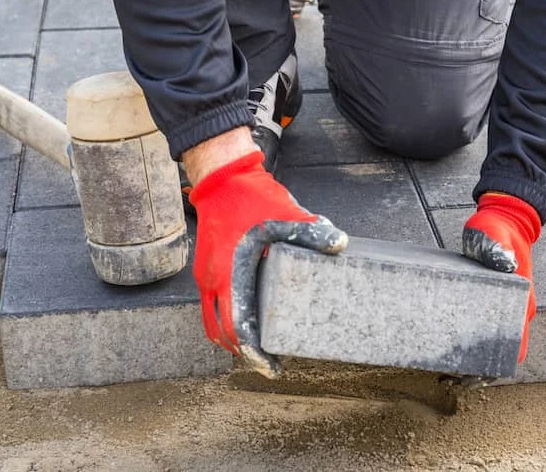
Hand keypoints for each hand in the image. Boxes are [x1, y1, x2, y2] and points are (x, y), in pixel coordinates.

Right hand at [189, 150, 347, 377]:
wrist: (221, 178)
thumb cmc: (251, 198)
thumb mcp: (285, 214)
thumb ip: (312, 232)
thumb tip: (341, 244)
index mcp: (231, 274)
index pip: (238, 327)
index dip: (253, 353)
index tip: (270, 366)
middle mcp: (212, 280)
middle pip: (221, 333)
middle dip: (244, 352)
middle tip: (269, 361)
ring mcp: (204, 276)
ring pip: (211, 322)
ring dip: (232, 338)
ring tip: (257, 345)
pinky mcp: (204, 268)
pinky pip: (210, 306)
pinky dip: (226, 320)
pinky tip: (247, 316)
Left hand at [462, 193, 540, 365]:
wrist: (506, 219)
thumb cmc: (497, 228)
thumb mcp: (492, 233)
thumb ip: (495, 247)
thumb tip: (504, 263)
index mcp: (520, 300)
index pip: (515, 346)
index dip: (496, 369)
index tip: (473, 380)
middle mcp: (517, 309)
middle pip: (502, 351)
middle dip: (479, 371)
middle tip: (449, 381)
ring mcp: (508, 307)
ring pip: (494, 342)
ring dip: (475, 358)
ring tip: (445, 371)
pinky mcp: (496, 302)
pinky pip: (485, 327)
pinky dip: (471, 340)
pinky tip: (450, 344)